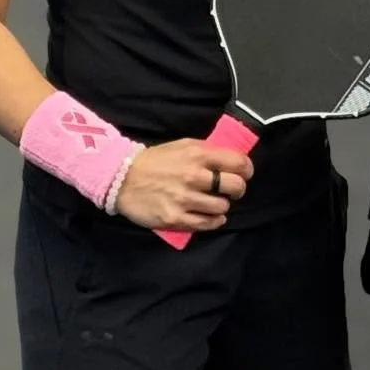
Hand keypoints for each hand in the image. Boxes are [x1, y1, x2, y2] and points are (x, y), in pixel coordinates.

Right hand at [112, 138, 252, 233]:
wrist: (122, 179)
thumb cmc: (156, 161)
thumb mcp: (182, 146)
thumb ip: (207, 151)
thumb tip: (233, 160)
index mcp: (197, 155)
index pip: (238, 163)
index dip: (247, 170)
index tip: (244, 174)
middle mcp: (193, 176)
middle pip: (235, 186)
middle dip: (238, 189)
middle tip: (232, 191)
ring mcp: (184, 199)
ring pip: (222, 207)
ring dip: (222, 206)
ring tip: (215, 203)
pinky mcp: (176, 218)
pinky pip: (207, 224)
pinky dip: (214, 221)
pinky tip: (211, 217)